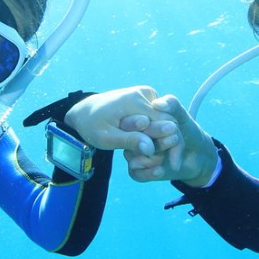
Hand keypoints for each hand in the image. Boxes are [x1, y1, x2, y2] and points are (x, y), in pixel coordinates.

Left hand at [64, 86, 180, 157]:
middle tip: (171, 165)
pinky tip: (153, 147)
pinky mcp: (145, 97)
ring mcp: (146, 93)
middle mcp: (144, 93)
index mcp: (135, 101)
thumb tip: (150, 148)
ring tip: (159, 158)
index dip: (172, 145)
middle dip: (170, 144)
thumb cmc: (91, 126)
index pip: (165, 123)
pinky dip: (157, 132)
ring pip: (165, 120)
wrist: (84, 111)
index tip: (174, 165)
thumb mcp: (106, 138)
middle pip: (168, 121)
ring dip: (163, 138)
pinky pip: (158, 116)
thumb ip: (129, 140)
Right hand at [123, 94, 218, 186]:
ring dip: (152, 158)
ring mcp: (134, 154)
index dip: (150, 125)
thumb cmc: (187, 131)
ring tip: (168, 155)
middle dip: (155, 141)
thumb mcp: (181, 116)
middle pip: (133, 140)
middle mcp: (133, 137)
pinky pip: (135, 173)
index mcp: (138, 120)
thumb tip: (157, 104)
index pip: (133, 121)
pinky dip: (148, 173)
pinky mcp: (139, 171)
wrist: (197, 155)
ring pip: (132, 157)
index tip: (171, 128)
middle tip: (174, 139)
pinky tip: (160, 170)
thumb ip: (172, 105)